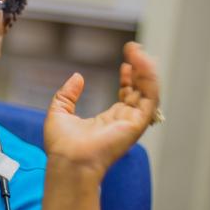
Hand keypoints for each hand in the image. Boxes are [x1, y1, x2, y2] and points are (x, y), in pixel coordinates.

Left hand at [43, 42, 159, 179]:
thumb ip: (68, 94)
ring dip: (147, 71)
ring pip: (148, 93)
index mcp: (109, 121)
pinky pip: (150, 98)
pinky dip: (149, 80)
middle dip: (141, 70)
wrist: (68, 160)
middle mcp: (124, 122)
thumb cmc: (62, 145)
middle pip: (141, 92)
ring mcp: (132, 123)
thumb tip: (77, 77)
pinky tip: (142, 64)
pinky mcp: (137, 124)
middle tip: (136, 49)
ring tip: (139, 52)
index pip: (127, 95)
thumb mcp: (60, 111)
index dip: (128, 78)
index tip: (127, 62)